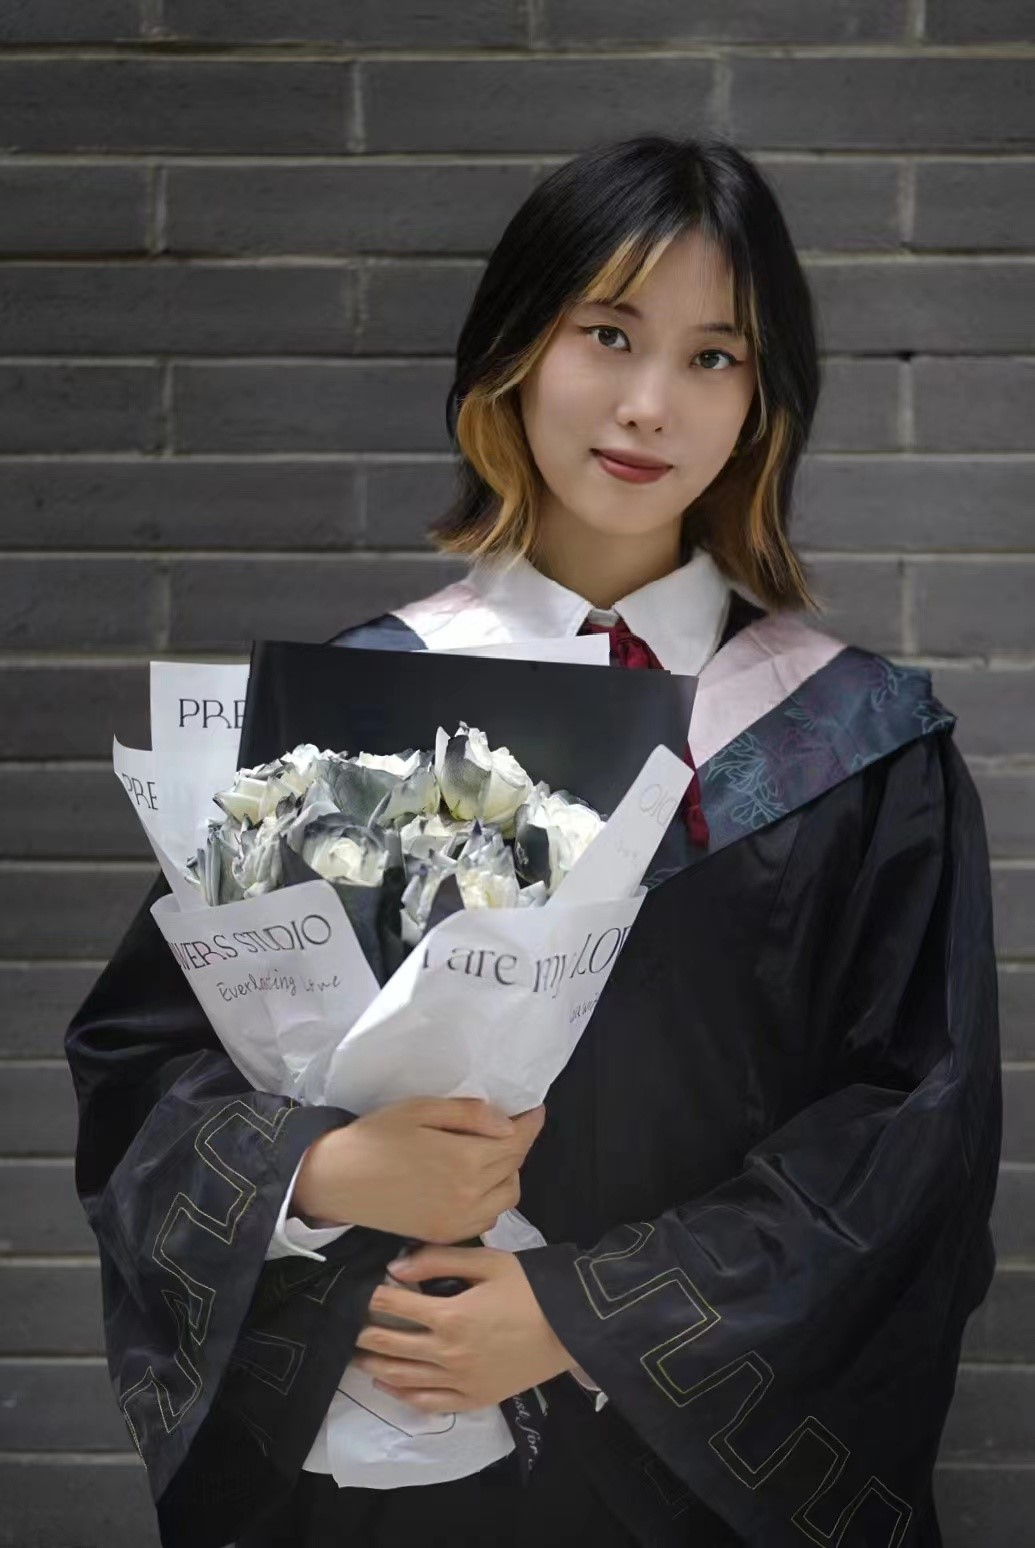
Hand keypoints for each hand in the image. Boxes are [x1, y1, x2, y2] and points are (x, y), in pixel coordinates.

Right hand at [290, 1097, 545, 1242]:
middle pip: (514, 1167)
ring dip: (508, 1173)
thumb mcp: (421, 1109)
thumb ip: (469, 1115)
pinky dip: (492, 1199)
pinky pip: (487, 1218)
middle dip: (518, 1144)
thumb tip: (508, 1124)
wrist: (337, 1180)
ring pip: (507, 1196)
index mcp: (464, 1159)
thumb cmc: (375, 1136)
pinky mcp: (446, 1235)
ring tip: (491, 1153)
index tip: (535, 1111)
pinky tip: (476, 1181)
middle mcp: (469, 1195)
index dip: (530, 1124)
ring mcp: (459, 1221)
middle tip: (509, 1127)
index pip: (516, 1142)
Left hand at [351, 1245, 577, 1411]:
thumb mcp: (487, 1262)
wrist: (571, 1327)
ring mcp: (460, 1381)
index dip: (372, 1296)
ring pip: (403, 1378)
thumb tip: (395, 1267)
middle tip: (348, 1325)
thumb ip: (438, 1260)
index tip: (359, 1289)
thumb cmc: (530, 1287)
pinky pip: (429, 1402)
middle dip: (364, 1333)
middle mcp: (448, 1353)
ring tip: (356, 1358)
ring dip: (374, 1367)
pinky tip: (389, 1386)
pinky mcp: (474, 1399)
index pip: (394, 1304)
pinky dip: (403, 1396)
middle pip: (390, 1344)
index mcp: (450, 1315)